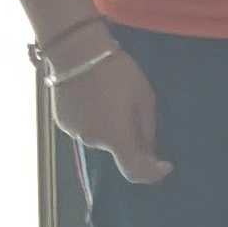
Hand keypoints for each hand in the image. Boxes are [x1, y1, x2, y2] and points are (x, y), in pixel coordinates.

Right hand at [48, 46, 168, 183]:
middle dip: (130, 135)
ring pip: (101, 137)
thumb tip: (150, 152)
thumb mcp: (145, 99)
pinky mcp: (62, 123)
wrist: (78, 53)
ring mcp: (74, 133)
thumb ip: (147, 130)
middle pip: (118, 147)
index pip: (135, 171)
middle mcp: (93, 141)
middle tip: (133, 106)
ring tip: (110, 95)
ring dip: (110, 125)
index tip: (165, 165)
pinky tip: (94, 96)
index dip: (152, 173)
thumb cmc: (118, 73)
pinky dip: (94, 119)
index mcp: (116, 137)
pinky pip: (85, 127)